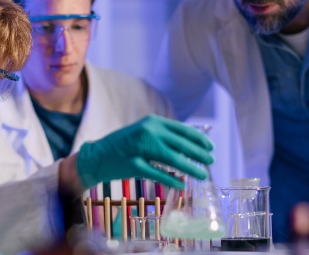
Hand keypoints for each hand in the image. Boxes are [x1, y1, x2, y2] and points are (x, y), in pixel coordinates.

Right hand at [75, 115, 214, 189]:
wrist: (97, 155)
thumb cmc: (124, 145)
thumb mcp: (144, 133)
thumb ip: (164, 135)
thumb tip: (190, 145)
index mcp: (152, 122)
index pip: (181, 129)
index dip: (198, 138)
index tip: (210, 146)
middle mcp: (147, 132)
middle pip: (180, 144)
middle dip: (199, 153)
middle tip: (211, 161)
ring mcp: (139, 148)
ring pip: (172, 159)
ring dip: (190, 168)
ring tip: (203, 174)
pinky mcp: (133, 165)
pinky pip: (157, 174)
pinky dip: (171, 180)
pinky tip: (182, 185)